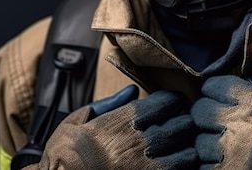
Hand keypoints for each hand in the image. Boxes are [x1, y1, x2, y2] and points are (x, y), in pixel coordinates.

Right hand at [34, 84, 198, 168]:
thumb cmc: (62, 157)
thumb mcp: (76, 122)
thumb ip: (107, 104)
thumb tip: (133, 90)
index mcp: (120, 123)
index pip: (166, 103)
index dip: (173, 102)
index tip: (172, 105)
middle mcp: (136, 145)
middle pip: (182, 125)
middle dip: (184, 124)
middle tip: (180, 126)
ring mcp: (144, 169)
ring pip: (188, 153)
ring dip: (188, 149)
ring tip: (181, 149)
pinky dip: (183, 168)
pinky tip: (176, 165)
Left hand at [190, 75, 251, 169]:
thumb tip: (248, 76)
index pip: (214, 85)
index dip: (212, 91)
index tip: (215, 96)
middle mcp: (236, 123)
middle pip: (200, 110)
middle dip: (204, 116)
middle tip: (214, 122)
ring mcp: (228, 150)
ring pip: (200, 141)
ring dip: (208, 144)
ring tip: (223, 148)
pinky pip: (204, 165)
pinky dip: (211, 165)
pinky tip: (225, 163)